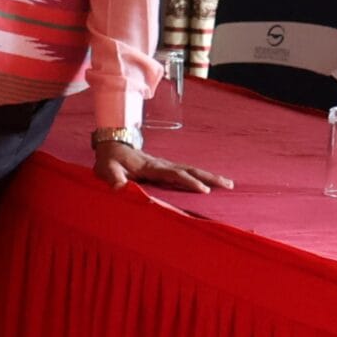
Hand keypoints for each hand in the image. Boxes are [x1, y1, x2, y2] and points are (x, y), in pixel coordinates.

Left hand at [95, 140, 232, 194]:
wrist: (113, 146)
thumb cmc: (110, 160)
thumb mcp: (107, 169)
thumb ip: (114, 178)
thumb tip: (120, 189)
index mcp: (151, 167)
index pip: (174, 174)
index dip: (188, 182)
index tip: (204, 190)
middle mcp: (163, 165)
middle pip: (190, 170)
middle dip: (209, 178)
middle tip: (229, 185)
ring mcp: (166, 166)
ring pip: (191, 170)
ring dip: (210, 176)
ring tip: (229, 184)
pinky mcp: (166, 168)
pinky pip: (187, 172)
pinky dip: (201, 177)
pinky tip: (212, 183)